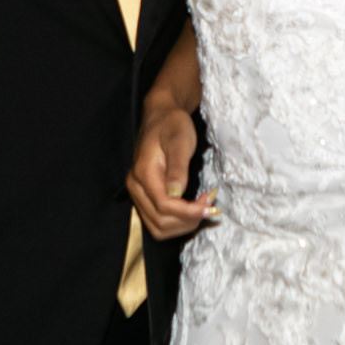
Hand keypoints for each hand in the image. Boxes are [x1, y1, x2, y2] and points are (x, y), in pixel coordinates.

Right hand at [125, 102, 212, 240]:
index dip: (187, 211)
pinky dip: (176, 223)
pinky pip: (158, 221)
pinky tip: (191, 210)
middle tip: (209, 206)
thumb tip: (176, 195)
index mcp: (143, 173)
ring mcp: (138, 194)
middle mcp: (136, 187)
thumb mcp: (180, 141)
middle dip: (187, 219)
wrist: (162, 117)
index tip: (209, 204)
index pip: (163, 205)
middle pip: (160, 221)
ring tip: (201, 209)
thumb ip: (178, 168)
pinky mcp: (144, 197)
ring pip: (158, 227)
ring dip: (182, 225)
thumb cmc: (173, 126)